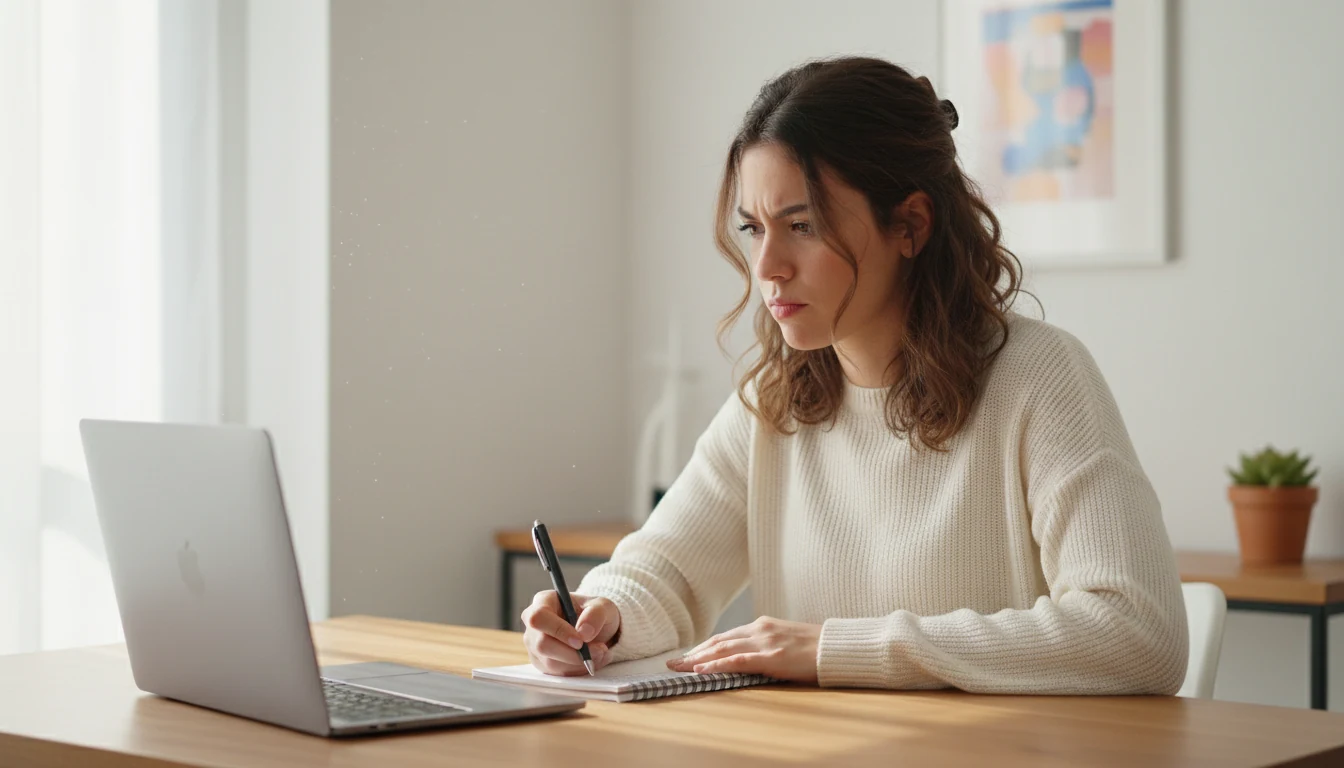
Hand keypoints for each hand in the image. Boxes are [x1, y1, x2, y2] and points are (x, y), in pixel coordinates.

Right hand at [521, 591, 621, 675]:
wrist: (594, 629)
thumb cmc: (594, 612)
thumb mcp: (603, 606)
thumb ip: (595, 615)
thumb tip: (584, 633)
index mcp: (543, 601)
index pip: (539, 617)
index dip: (558, 631)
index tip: (580, 641)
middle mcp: (533, 624)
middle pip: (542, 644)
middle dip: (572, 653)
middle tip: (599, 650)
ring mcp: (534, 645)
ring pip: (551, 662)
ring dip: (579, 663)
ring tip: (601, 653)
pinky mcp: (541, 662)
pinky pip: (557, 673)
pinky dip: (578, 670)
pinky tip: (592, 660)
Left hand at [665, 616, 820, 682]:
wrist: (839, 647)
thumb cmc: (816, 648)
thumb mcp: (786, 642)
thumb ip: (766, 646)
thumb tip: (749, 658)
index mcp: (763, 625)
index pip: (725, 637)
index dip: (703, 647)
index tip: (686, 656)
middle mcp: (760, 629)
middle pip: (718, 641)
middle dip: (693, 653)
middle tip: (673, 664)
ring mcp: (765, 642)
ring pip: (722, 649)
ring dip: (697, 660)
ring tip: (679, 668)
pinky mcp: (772, 657)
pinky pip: (738, 660)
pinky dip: (717, 664)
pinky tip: (702, 670)